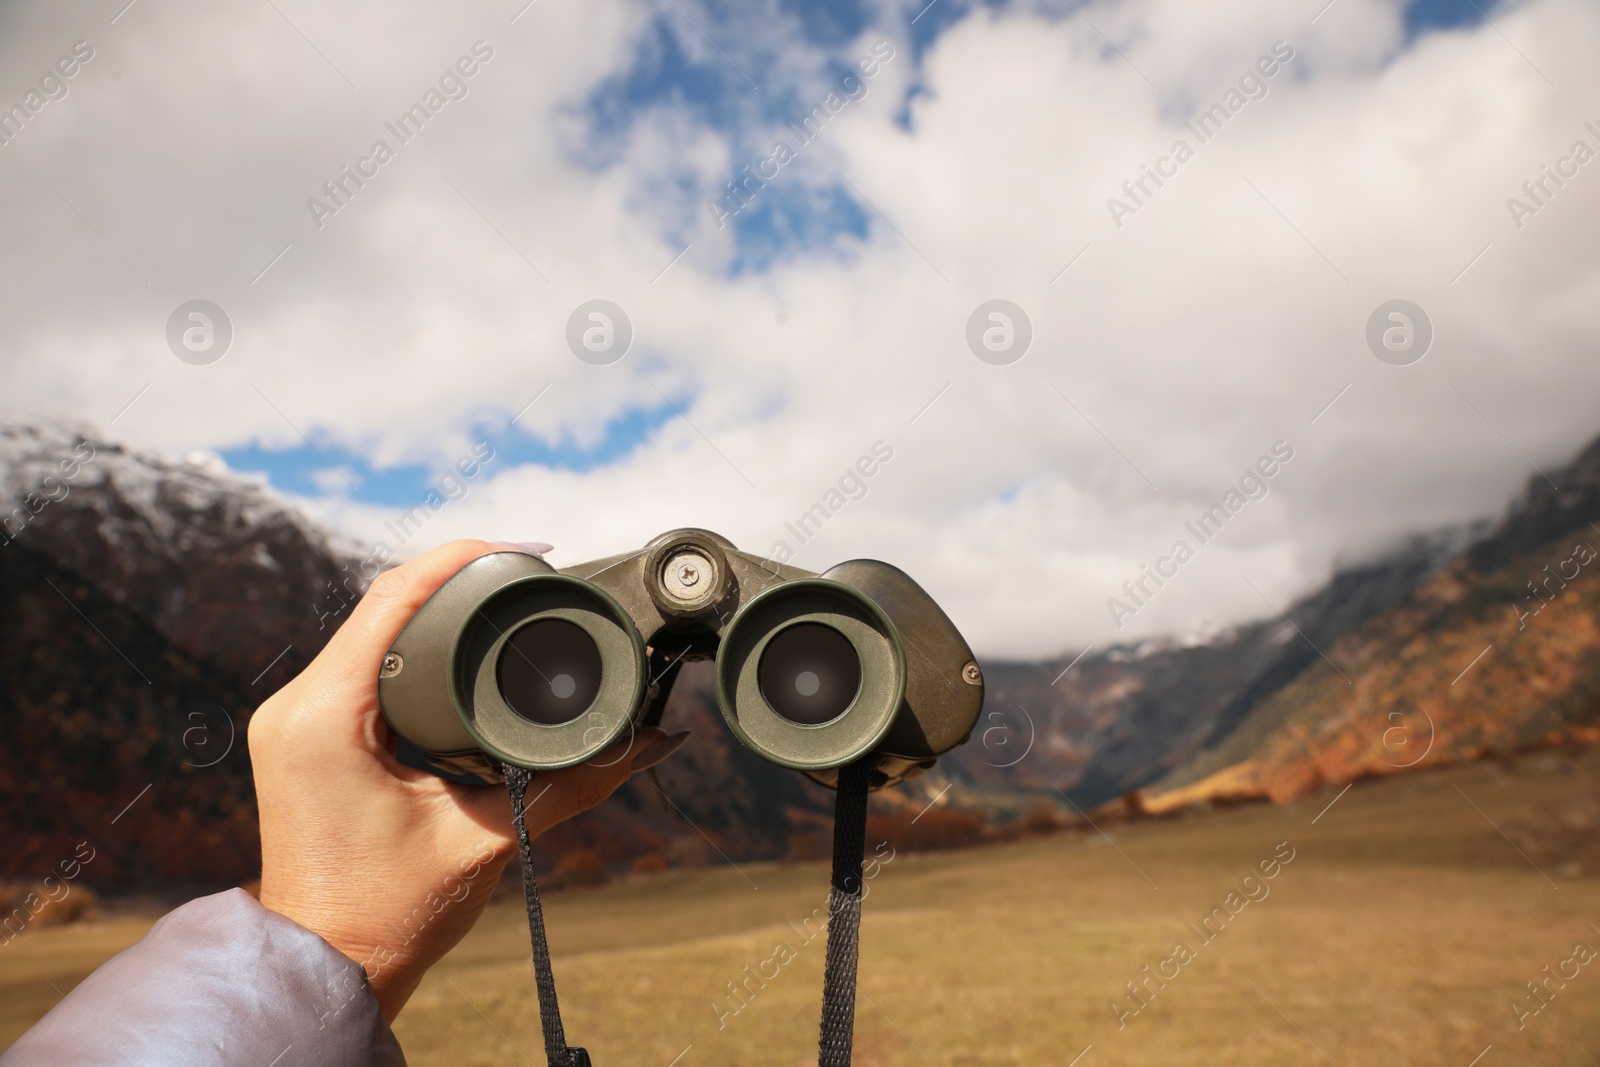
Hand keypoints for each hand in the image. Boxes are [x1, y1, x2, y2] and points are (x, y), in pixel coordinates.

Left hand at [249, 540, 680, 1020]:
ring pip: (370, 626)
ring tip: (507, 596)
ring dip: (436, 605)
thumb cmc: (391, 912)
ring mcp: (295, 717)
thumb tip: (654, 741)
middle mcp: (298, 705)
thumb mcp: (490, 837)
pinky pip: (361, 659)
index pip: (393, 597)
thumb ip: (575, 783)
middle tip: (534, 572)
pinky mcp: (307, 733)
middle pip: (382, 601)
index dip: (464, 559)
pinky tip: (459, 639)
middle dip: (460, 576)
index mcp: (326, 717)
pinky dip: (413, 641)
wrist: (327, 966)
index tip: (533, 551)